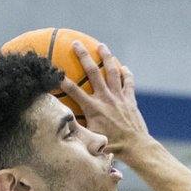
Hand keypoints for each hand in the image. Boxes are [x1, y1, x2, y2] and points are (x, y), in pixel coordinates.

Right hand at [62, 42, 148, 157]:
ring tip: (101, 45)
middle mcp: (105, 99)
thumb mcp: (90, 140)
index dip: (62, 80)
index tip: (54, 71)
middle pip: (92, 72)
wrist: (136, 147)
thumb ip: (77, 131)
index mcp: (93, 108)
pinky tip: (123, 67)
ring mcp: (119, 97)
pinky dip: (125, 73)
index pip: (73, 91)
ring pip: (112, 71)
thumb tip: (62, 128)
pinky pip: (128, 82)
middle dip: (83, 55)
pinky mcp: (130, 99)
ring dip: (106, 56)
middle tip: (76, 43)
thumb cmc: (112, 147)